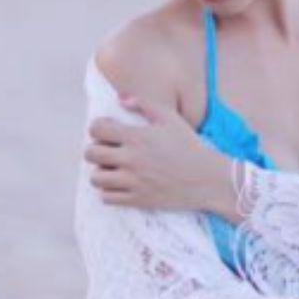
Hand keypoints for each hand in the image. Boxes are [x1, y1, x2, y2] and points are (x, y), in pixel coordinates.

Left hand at [84, 94, 224, 209]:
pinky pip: (106, 197)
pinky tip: (120, 184)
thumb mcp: (170, 119)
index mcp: (137, 137)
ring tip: (113, 169)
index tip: (106, 130)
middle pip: (91, 154)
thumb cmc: (189, 146)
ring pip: (95, 178)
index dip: (98, 127)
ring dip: (100, 172)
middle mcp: (131, 159)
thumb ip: (144, 104)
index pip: (97, 129)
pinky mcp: (137, 200)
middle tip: (107, 150)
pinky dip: (109, 191)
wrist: (207, 179)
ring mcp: (133, 181)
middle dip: (95, 149)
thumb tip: (120, 98)